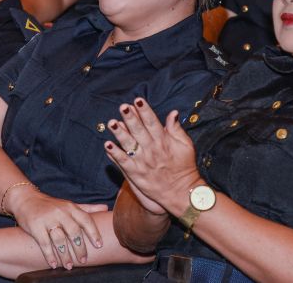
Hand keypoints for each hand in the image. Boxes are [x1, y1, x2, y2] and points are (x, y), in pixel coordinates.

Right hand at [7, 187, 105, 269]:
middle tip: (84, 261)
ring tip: (69, 266)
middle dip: (80, 248)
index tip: (99, 245)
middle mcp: (60, 212)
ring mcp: (48, 219)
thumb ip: (87, 208)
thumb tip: (106, 208)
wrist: (26, 199)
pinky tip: (54, 264)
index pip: (86, 220)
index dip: (94, 233)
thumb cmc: (51, 205)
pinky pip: (44, 243)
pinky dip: (50, 255)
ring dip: (65, 255)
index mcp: (70, 207)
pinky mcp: (35, 226)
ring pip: (60, 239)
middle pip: (74, 231)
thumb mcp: (69, 204)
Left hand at [104, 99, 201, 215]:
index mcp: (164, 141)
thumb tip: (173, 112)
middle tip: (122, 107)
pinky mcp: (136, 174)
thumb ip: (177, 129)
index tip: (137, 100)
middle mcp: (152, 150)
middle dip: (130, 118)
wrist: (182, 193)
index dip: (144, 110)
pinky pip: (123, 162)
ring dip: (119, 133)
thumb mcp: (186, 145)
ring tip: (112, 122)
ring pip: (129, 144)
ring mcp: (143, 162)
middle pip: (139, 130)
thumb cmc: (185, 167)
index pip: (152, 122)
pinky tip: (107, 145)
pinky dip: (115, 154)